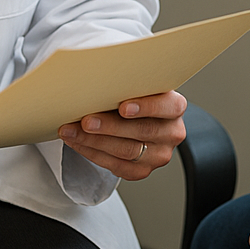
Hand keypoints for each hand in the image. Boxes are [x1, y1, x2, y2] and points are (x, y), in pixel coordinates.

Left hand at [57, 89, 186, 179]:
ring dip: (95, 141)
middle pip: (141, 131)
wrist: (139, 119)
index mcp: (175, 107)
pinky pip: (116, 166)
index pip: (167, 107)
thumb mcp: (140, 86)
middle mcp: (172, 133)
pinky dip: (93, 153)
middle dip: (109, 126)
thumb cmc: (137, 97)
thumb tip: (99, 77)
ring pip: (126, 151)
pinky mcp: (142, 171)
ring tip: (73, 131)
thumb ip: (129, 84)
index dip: (146, 107)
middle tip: (86, 120)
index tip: (122, 107)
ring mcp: (158, 155)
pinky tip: (78, 142)